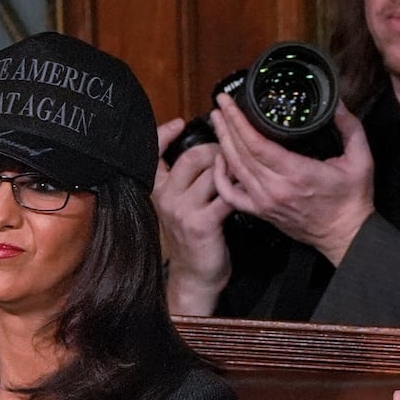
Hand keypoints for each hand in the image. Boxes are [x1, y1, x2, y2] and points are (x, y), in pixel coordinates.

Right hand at [152, 117, 233, 315]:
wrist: (195, 276)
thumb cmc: (194, 238)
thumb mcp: (181, 206)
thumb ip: (186, 181)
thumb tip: (208, 151)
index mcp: (158, 190)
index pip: (152, 154)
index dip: (163, 135)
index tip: (178, 124)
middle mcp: (165, 197)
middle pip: (193, 156)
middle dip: (218, 150)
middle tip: (232, 155)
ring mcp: (181, 210)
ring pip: (213, 173)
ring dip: (233, 170)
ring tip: (244, 172)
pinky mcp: (201, 223)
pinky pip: (225, 195)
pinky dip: (239, 189)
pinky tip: (246, 190)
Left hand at [209, 96, 375, 264]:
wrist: (344, 235)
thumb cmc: (352, 199)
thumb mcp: (361, 159)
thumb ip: (350, 128)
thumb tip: (337, 103)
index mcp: (296, 173)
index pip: (256, 144)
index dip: (238, 121)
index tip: (229, 103)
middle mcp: (275, 188)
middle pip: (240, 153)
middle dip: (226, 125)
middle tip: (220, 103)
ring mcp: (264, 201)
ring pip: (234, 169)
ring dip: (223, 143)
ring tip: (217, 121)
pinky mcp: (261, 211)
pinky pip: (231, 195)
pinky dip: (220, 177)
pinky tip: (219, 160)